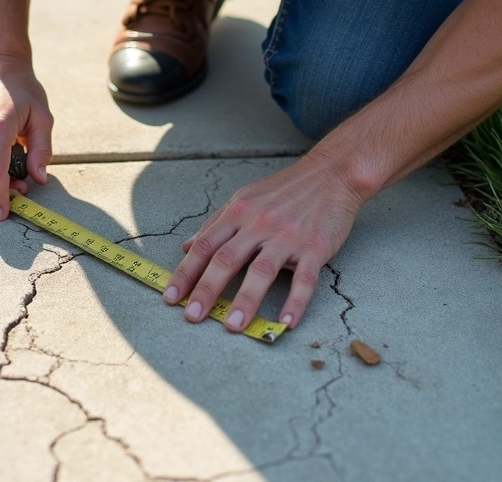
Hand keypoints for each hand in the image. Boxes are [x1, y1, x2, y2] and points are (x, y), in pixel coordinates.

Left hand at [163, 152, 366, 330]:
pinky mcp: (315, 248)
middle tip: (192, 316)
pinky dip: (295, 302)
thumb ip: (215, 224)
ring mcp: (287, 236)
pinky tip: (286, 323)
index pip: (205, 245)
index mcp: (238, 212)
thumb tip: (185, 247)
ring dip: (245, 300)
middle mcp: (259, 224)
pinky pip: (304, 279)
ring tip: (233, 326)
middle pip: (227, 259)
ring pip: (261, 271)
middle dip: (206, 290)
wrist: (332, 174)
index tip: (170, 297)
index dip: (185, 273)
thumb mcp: (244, 199)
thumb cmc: (285, 190)